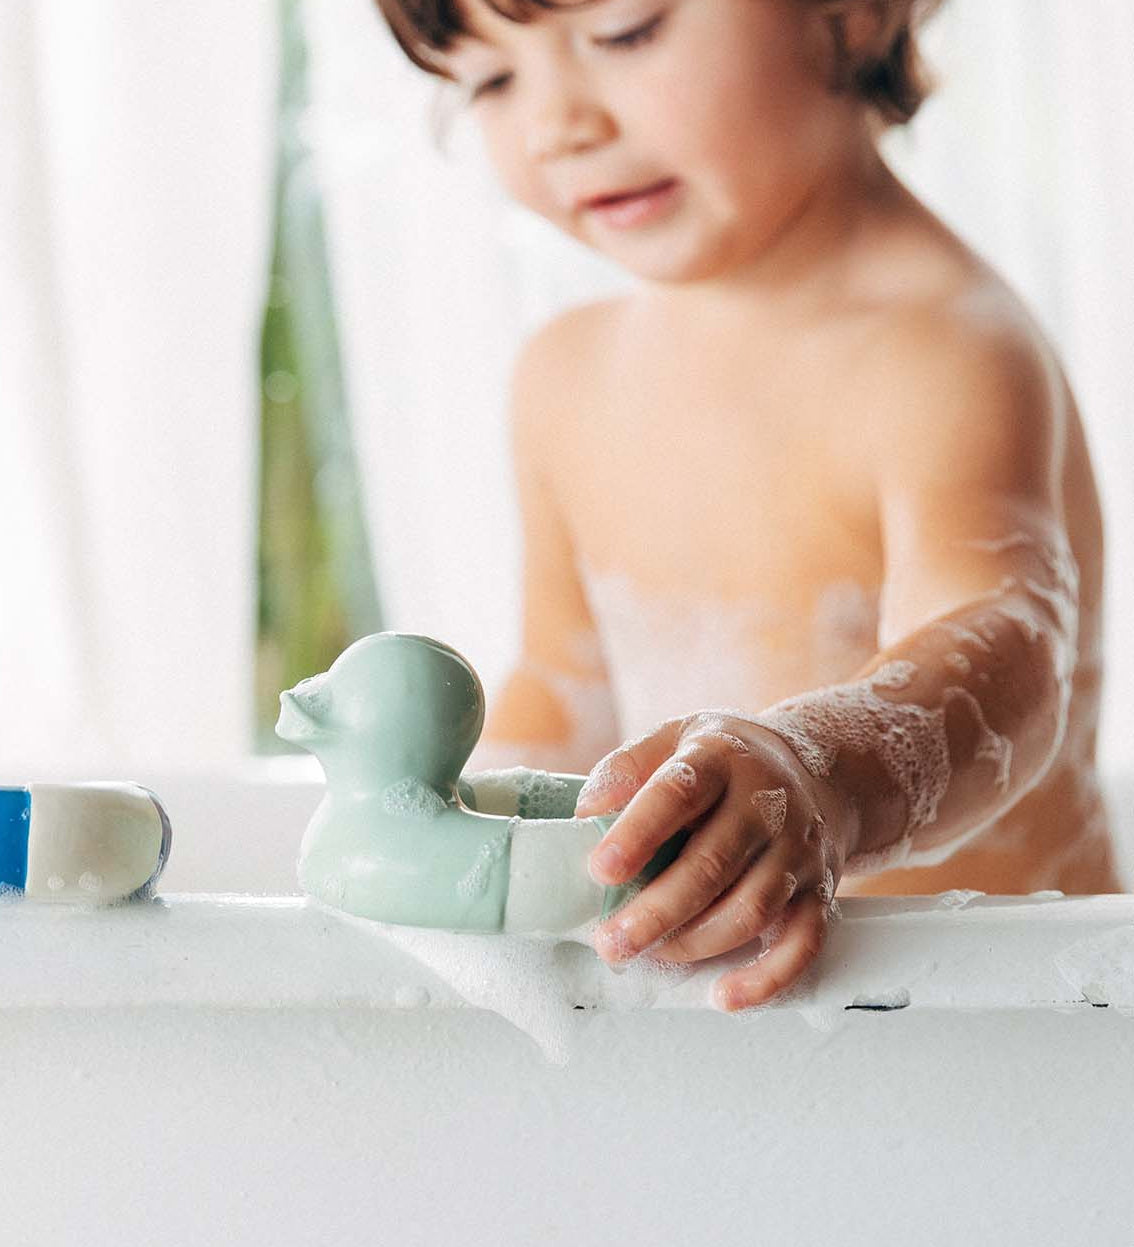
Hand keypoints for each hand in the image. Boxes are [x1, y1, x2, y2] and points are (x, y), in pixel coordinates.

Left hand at [573, 711, 858, 1010]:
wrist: (818, 773)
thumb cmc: (725, 763)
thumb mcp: (675, 738)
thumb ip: (627, 767)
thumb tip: (587, 813)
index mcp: (719, 759)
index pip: (678, 793)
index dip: (638, 833)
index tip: (599, 870)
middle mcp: (766, 803)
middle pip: (713, 863)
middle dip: (656, 912)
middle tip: (610, 942)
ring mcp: (797, 850)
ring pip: (752, 908)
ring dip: (695, 944)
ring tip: (648, 955)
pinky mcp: (819, 891)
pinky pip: (803, 942)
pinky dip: (767, 977)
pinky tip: (725, 996)